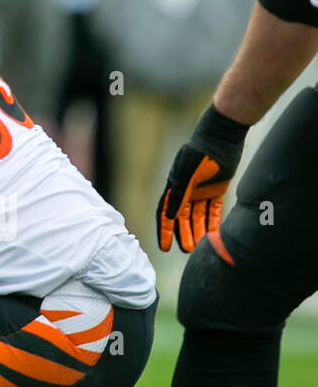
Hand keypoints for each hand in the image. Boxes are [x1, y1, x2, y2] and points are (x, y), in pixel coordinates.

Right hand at [158, 105, 248, 252]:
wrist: (222, 136)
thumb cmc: (202, 152)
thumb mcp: (190, 173)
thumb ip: (181, 194)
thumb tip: (170, 217)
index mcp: (175, 186)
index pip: (166, 213)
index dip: (165, 230)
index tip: (164, 247)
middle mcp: (186, 190)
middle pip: (182, 217)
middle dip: (183, 234)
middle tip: (186, 250)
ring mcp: (201, 190)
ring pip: (197, 216)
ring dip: (198, 230)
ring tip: (200, 247)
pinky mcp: (216, 189)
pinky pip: (212, 210)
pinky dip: (212, 221)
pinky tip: (213, 234)